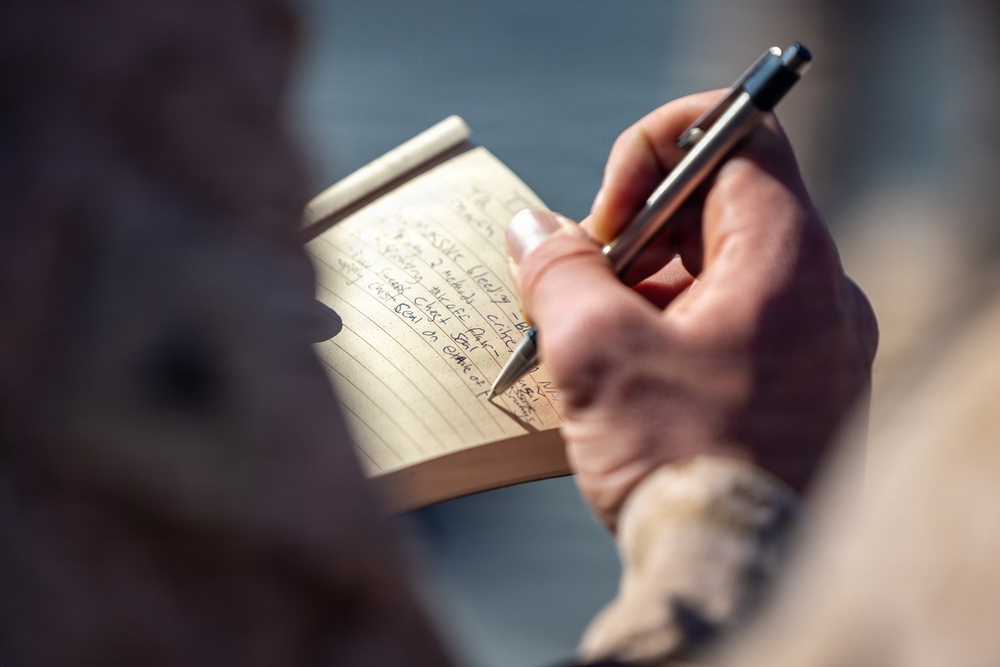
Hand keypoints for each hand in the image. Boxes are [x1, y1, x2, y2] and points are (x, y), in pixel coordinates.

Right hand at [506, 92, 877, 529]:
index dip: (656, 149)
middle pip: (721, 208)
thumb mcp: (594, 351)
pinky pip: (734, 322)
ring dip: (650, 286)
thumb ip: (558, 270)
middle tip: (588, 281)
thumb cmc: (677, 460)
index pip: (734, 138)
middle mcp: (819, 292)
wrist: (733, 570)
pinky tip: (631, 373)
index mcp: (786, 260)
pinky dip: (676, 327)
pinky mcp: (800, 386)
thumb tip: (532, 228)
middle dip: (639, 232)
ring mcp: (816, 343)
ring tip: (597, 338)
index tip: (608, 213)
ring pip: (721, 270)